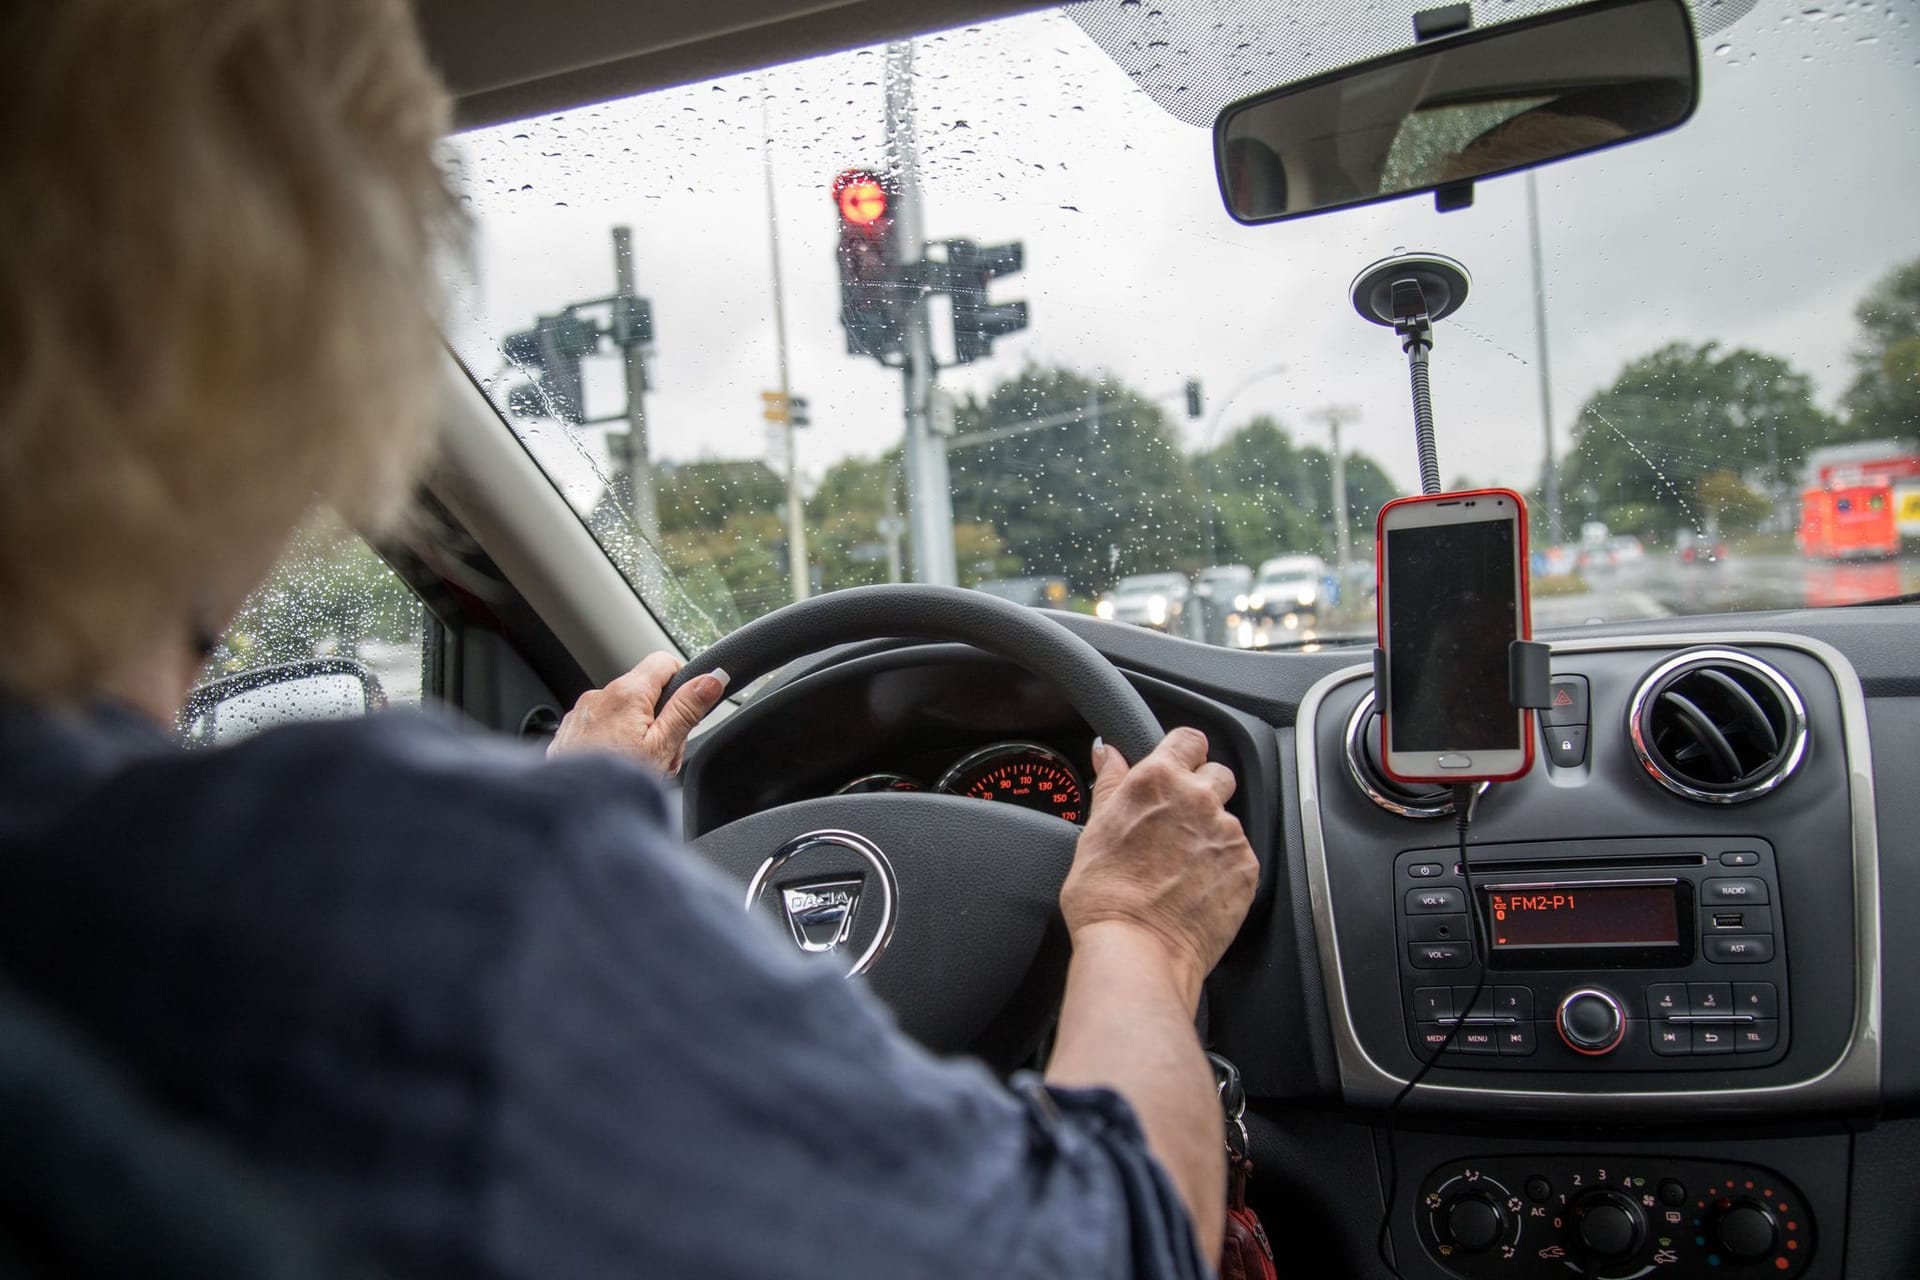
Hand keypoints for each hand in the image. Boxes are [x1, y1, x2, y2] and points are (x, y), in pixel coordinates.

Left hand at [547, 653, 728, 774]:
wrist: (570, 812)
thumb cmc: (615, 784)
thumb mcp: (663, 746)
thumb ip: (687, 709)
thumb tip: (712, 679)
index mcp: (626, 693)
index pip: (664, 663)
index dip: (681, 685)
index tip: (684, 713)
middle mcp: (599, 696)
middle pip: (645, 693)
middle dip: (660, 720)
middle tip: (663, 755)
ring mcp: (580, 715)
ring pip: (623, 713)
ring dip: (637, 734)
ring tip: (639, 768)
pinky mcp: (568, 733)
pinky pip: (600, 727)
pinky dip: (612, 743)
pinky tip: (615, 768)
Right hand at [1059, 728, 1257, 988]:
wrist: (1137, 949)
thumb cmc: (1104, 897)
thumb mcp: (1095, 830)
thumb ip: (1110, 785)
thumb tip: (1110, 754)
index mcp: (1158, 780)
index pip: (1189, 739)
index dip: (1184, 751)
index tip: (1178, 766)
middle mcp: (1199, 799)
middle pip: (1218, 773)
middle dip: (1203, 789)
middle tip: (1178, 820)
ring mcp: (1228, 834)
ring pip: (1228, 818)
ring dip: (1211, 833)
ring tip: (1182, 866)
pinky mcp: (1246, 868)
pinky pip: (1240, 856)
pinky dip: (1223, 866)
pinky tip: (1196, 887)